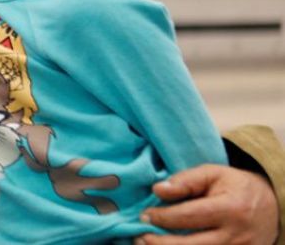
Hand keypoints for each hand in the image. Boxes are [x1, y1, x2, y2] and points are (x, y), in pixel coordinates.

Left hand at [135, 164, 278, 244]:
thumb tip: (157, 190)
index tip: (144, 215)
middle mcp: (236, 235)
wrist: (271, 206)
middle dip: (161, 242)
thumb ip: (185, 180)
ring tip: (147, 244)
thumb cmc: (235, 186)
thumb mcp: (213, 174)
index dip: (163, 217)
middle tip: (140, 235)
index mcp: (230, 209)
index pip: (190, 217)